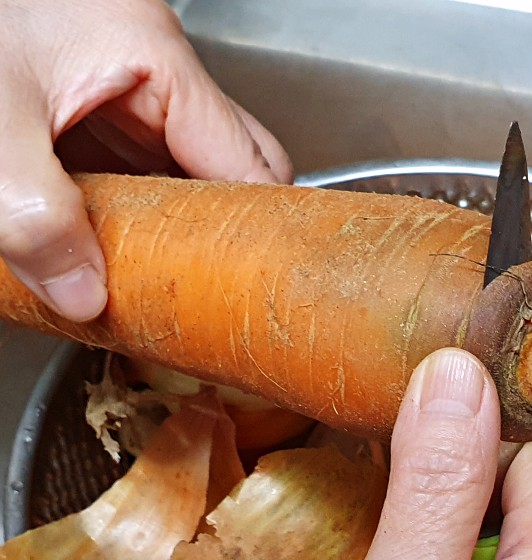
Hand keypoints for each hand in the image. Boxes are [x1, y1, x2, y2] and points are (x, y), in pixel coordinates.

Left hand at [0, 0, 291, 320]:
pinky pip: (145, 177)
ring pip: (189, 177)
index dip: (255, 227)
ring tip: (163, 276)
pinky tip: (118, 250)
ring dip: (178, 228)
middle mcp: (151, 71)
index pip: (250, 160)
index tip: (250, 283)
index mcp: (152, 54)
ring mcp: (125, 93)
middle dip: (224, 230)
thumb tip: (83, 294)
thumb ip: (37, 216)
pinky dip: (140, 218)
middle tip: (207, 287)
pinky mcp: (96, 116)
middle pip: (235, 167)